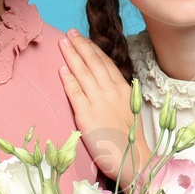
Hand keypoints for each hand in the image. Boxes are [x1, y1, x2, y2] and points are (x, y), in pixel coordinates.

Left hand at [58, 29, 136, 181]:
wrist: (133, 160)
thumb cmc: (131, 138)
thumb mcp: (130, 108)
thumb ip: (119, 93)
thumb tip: (109, 81)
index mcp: (123, 89)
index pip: (105, 63)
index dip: (93, 49)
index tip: (83, 39)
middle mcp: (112, 92)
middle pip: (93, 63)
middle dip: (80, 45)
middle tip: (70, 33)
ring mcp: (99, 102)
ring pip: (83, 73)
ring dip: (72, 56)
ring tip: (63, 44)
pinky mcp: (86, 115)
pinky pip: (75, 92)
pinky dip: (68, 79)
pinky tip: (61, 69)